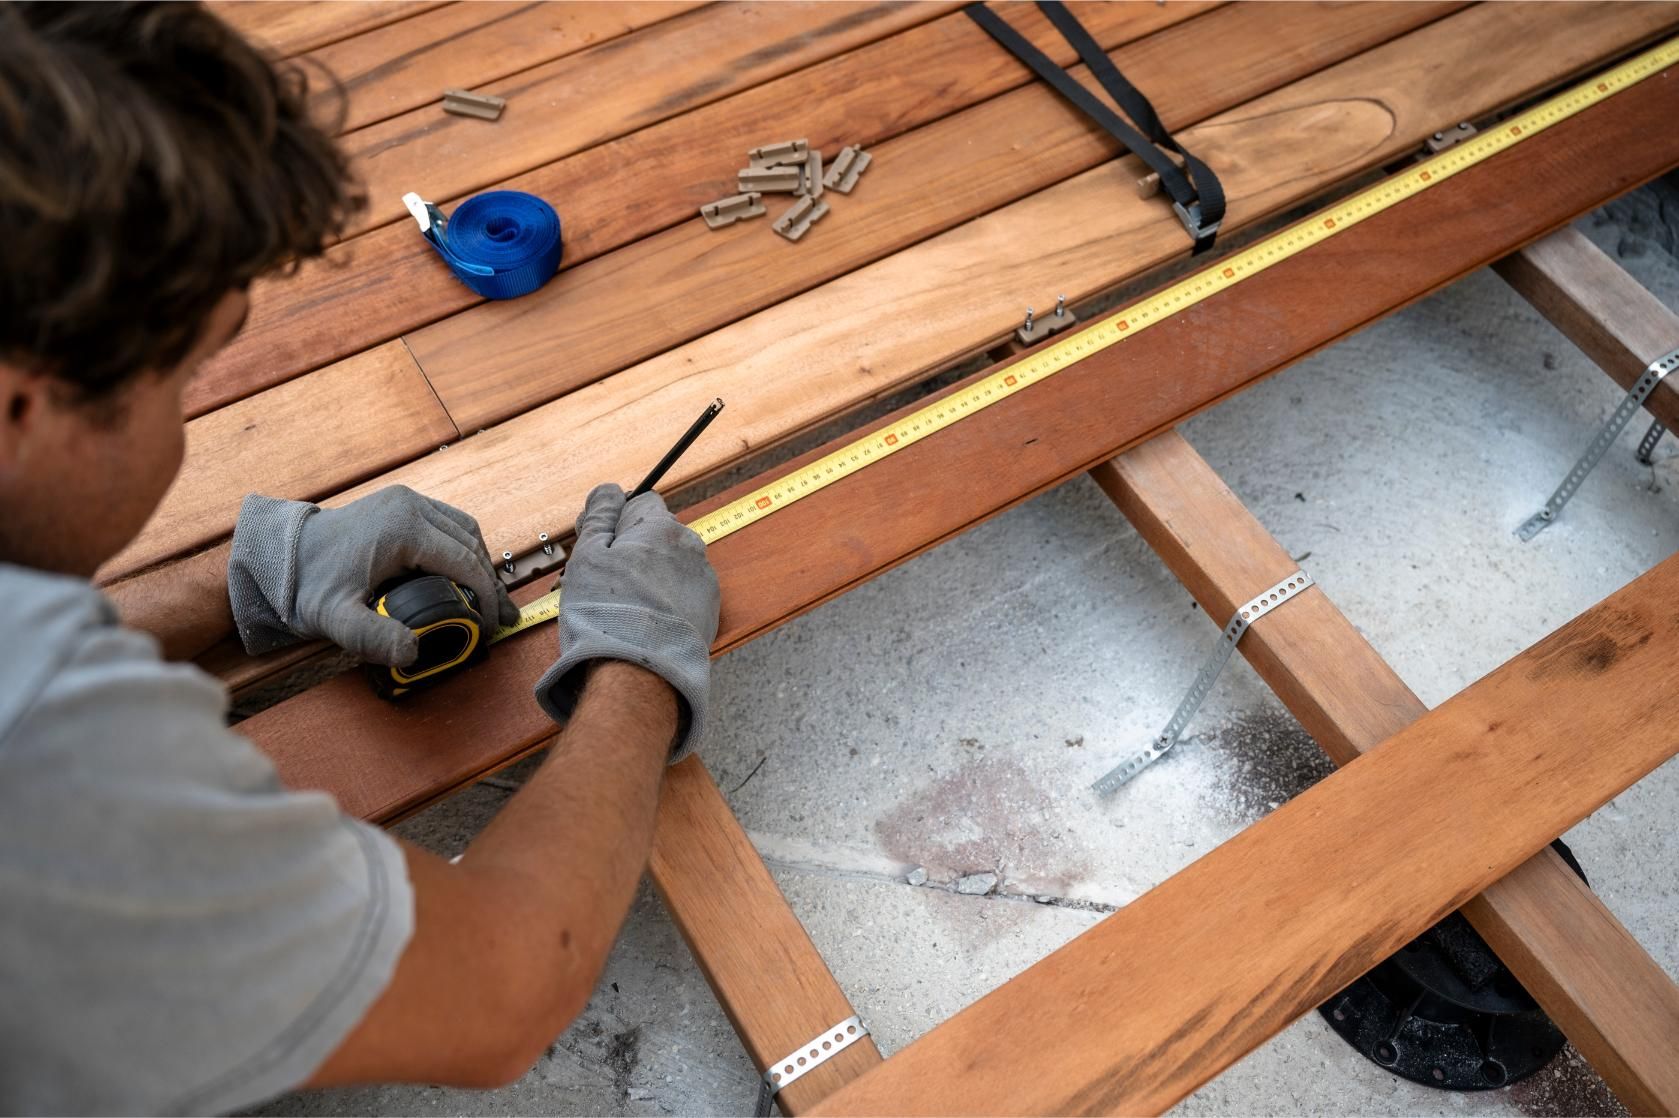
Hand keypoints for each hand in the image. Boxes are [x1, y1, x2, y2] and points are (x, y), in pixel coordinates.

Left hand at [228, 486, 518, 664]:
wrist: (279, 557)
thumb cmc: (307, 586)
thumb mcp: (336, 619)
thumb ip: (373, 638)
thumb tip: (412, 652)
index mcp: (403, 528)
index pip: (464, 559)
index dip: (486, 593)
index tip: (492, 622)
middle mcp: (410, 506)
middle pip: (470, 542)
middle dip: (489, 580)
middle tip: (500, 615)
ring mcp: (405, 500)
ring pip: (463, 529)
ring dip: (478, 562)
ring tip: (487, 598)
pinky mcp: (399, 504)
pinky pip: (446, 523)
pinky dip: (462, 548)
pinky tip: (463, 574)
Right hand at [533, 484, 718, 759]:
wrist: (641, 672)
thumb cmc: (608, 614)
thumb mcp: (588, 556)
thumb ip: (601, 516)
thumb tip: (609, 490)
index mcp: (661, 527)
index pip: (641, 503)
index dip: (616, 521)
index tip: (598, 544)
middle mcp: (690, 547)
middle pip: (657, 534)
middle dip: (633, 547)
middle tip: (604, 578)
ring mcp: (703, 579)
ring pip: (671, 563)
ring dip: (650, 574)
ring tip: (624, 605)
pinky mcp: (708, 610)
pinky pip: (683, 591)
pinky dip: (666, 598)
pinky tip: (645, 619)